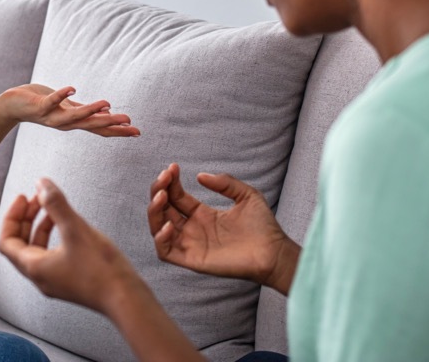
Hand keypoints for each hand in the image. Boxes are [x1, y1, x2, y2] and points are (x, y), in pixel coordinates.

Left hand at [0, 84, 139, 137]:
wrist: (13, 105)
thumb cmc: (43, 104)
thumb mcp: (68, 109)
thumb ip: (86, 113)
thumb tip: (108, 115)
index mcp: (74, 122)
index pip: (99, 129)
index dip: (118, 131)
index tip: (137, 132)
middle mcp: (65, 123)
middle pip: (91, 125)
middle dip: (112, 125)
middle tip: (131, 124)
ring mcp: (52, 116)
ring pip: (74, 116)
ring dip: (90, 111)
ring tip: (108, 104)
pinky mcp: (40, 106)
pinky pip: (52, 101)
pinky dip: (61, 95)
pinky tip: (73, 88)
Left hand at [0, 178, 143, 312]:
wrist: (125, 298)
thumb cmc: (100, 268)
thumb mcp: (75, 229)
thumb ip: (55, 204)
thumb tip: (41, 184)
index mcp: (34, 267)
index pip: (7, 241)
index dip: (12, 216)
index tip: (24, 198)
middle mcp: (40, 277)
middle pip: (19, 245)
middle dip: (25, 219)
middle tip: (37, 199)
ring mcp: (54, 281)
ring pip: (36, 250)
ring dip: (39, 227)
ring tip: (52, 208)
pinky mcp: (69, 281)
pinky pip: (51, 256)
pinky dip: (52, 237)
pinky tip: (68, 226)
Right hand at [148, 163, 299, 292]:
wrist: (274, 252)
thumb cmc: (263, 227)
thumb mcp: (247, 195)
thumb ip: (225, 183)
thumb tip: (199, 175)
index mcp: (203, 215)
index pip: (177, 196)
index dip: (171, 182)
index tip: (172, 167)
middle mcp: (193, 229)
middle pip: (163, 210)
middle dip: (158, 191)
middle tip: (164, 178)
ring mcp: (191, 245)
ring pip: (158, 228)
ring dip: (154, 211)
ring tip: (162, 196)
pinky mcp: (193, 260)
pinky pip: (165, 252)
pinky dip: (160, 238)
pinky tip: (169, 224)